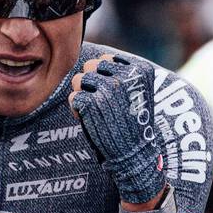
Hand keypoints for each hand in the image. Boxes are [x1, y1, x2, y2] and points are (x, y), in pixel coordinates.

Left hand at [68, 54, 166, 203]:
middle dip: (90, 82)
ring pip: (78, 79)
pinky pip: (73, 98)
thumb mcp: (138, 92)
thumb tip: (94, 61)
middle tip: (99, 102)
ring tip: (95, 111)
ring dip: (82, 95)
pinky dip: (77, 110)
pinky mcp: (91, 103)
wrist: (133, 154)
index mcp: (139, 70)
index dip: (103, 75)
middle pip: (91, 65)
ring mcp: (108, 89)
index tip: (110, 93)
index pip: (107, 59)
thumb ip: (122, 74)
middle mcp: (125, 76)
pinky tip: (89, 120)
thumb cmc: (132, 124)